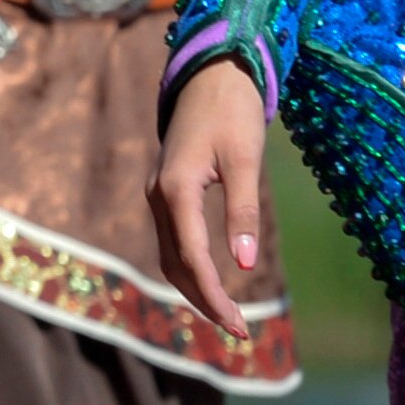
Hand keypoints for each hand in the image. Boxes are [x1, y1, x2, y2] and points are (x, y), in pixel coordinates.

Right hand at [151, 57, 272, 339]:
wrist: (210, 73)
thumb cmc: (232, 112)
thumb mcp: (246, 160)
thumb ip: (243, 212)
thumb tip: (244, 265)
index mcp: (176, 190)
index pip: (192, 259)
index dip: (215, 297)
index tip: (241, 327)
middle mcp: (159, 196)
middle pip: (174, 265)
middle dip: (205, 301)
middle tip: (240, 331)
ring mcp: (158, 194)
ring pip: (170, 256)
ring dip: (195, 289)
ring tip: (228, 315)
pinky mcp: (166, 192)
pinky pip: (173, 241)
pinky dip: (189, 268)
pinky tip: (212, 280)